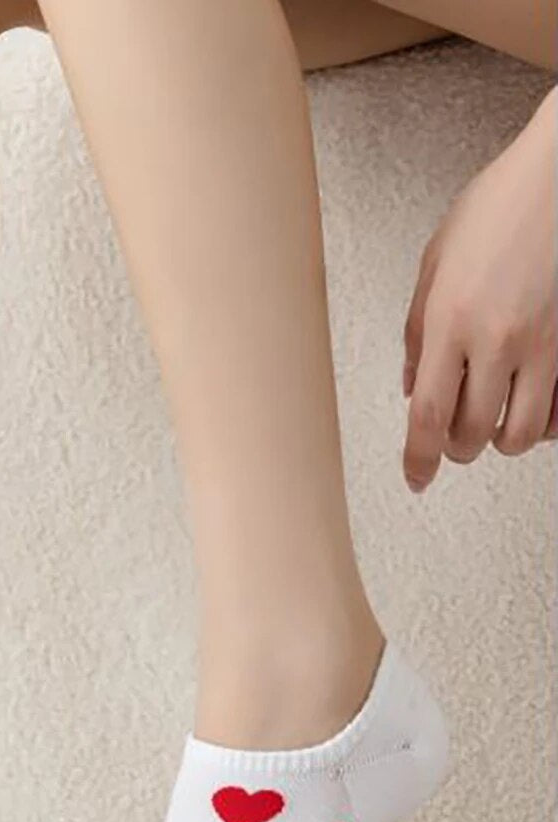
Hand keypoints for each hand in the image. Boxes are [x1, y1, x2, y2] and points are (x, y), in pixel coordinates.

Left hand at [402, 87, 557, 492]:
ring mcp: (547, 343)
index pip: (428, 417)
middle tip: (452, 437)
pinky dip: (547, 421)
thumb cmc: (499, 205)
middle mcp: (498, 339)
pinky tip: (533, 403)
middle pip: (473, 435)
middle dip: (458, 448)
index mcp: (450, 321)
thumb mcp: (435, 266)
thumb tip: (414, 388)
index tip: (416, 478)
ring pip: (524, 434)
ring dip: (503, 438)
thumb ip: (419, 333)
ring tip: (493, 420)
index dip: (419, 460)